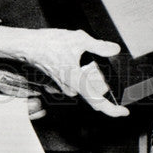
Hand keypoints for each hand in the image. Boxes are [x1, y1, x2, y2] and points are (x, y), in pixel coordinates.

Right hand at [0, 28, 129, 118]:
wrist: (29, 45)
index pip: (99, 103)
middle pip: (94, 92)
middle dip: (99, 80)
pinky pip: (76, 83)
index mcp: (78, 82)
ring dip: (89, 75)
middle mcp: (71, 89)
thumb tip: (113, 49)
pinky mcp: (60, 83)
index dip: (113, 111)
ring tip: (80, 55)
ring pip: (85, 86)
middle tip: (95, 61)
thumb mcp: (79, 40)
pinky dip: (81, 73)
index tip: (124, 112)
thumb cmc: (48, 44)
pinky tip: (74, 57)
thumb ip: (99, 46)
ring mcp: (64, 87)